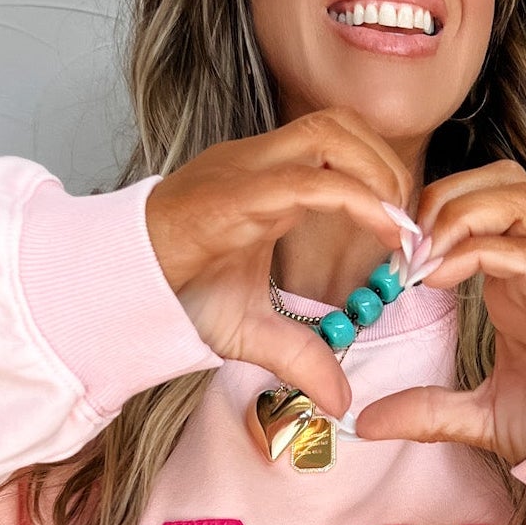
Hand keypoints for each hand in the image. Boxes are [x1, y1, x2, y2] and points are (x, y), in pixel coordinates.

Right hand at [143, 109, 411, 418]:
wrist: (114, 288)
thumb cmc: (173, 295)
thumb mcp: (250, 333)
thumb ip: (300, 358)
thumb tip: (342, 401)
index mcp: (264, 180)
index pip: (335, 146)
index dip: (380, 178)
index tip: (408, 235)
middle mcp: (257, 162)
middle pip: (340, 123)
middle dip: (388, 166)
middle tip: (411, 227)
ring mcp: (244, 169)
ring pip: (329, 133)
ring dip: (378, 173)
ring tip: (399, 228)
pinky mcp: (234, 193)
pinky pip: (307, 181)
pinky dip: (356, 200)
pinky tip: (384, 232)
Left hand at [353, 160, 525, 462]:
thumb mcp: (477, 416)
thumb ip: (425, 411)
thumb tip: (365, 422)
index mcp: (519, 274)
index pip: (480, 200)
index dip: (431, 213)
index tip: (393, 257)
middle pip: (499, 179)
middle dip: (444, 197)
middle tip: (405, 246)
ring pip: (517, 196)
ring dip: (459, 214)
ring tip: (422, 259)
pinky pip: (523, 249)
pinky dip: (476, 251)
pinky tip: (439, 279)